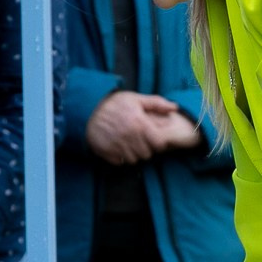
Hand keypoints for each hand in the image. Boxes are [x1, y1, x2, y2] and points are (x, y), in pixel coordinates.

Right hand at [86, 91, 201, 164]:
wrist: (87, 110)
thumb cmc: (114, 103)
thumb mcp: (135, 99)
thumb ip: (156, 103)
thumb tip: (175, 107)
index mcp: (140, 125)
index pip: (159, 144)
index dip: (158, 142)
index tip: (152, 137)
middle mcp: (131, 138)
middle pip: (147, 154)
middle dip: (146, 148)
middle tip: (139, 140)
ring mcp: (119, 147)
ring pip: (135, 160)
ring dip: (133, 154)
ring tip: (128, 143)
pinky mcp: (108, 153)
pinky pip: (120, 162)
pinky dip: (120, 157)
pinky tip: (118, 147)